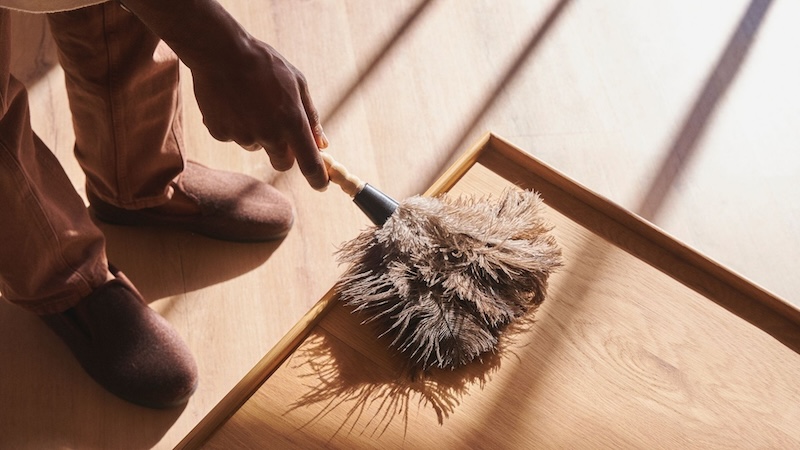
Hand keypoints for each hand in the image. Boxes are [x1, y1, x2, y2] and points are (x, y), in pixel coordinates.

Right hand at [191, 39, 329, 189]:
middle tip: (281, 129)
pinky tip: (233, 102)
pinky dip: (236, 125)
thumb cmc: (264, 64)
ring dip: (259, 133)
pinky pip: (234, 136)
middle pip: (283, 162)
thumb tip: (321, 143)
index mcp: (292, 122)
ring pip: (257, 146)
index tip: (322, 184)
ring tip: (251, 102)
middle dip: (286, 153)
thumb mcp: (297, 83)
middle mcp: (268, 134)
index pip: (309, 163)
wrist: (220, 51)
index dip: (318, 178)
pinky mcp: (220, 132)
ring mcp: (242, 135)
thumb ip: (311, 116)